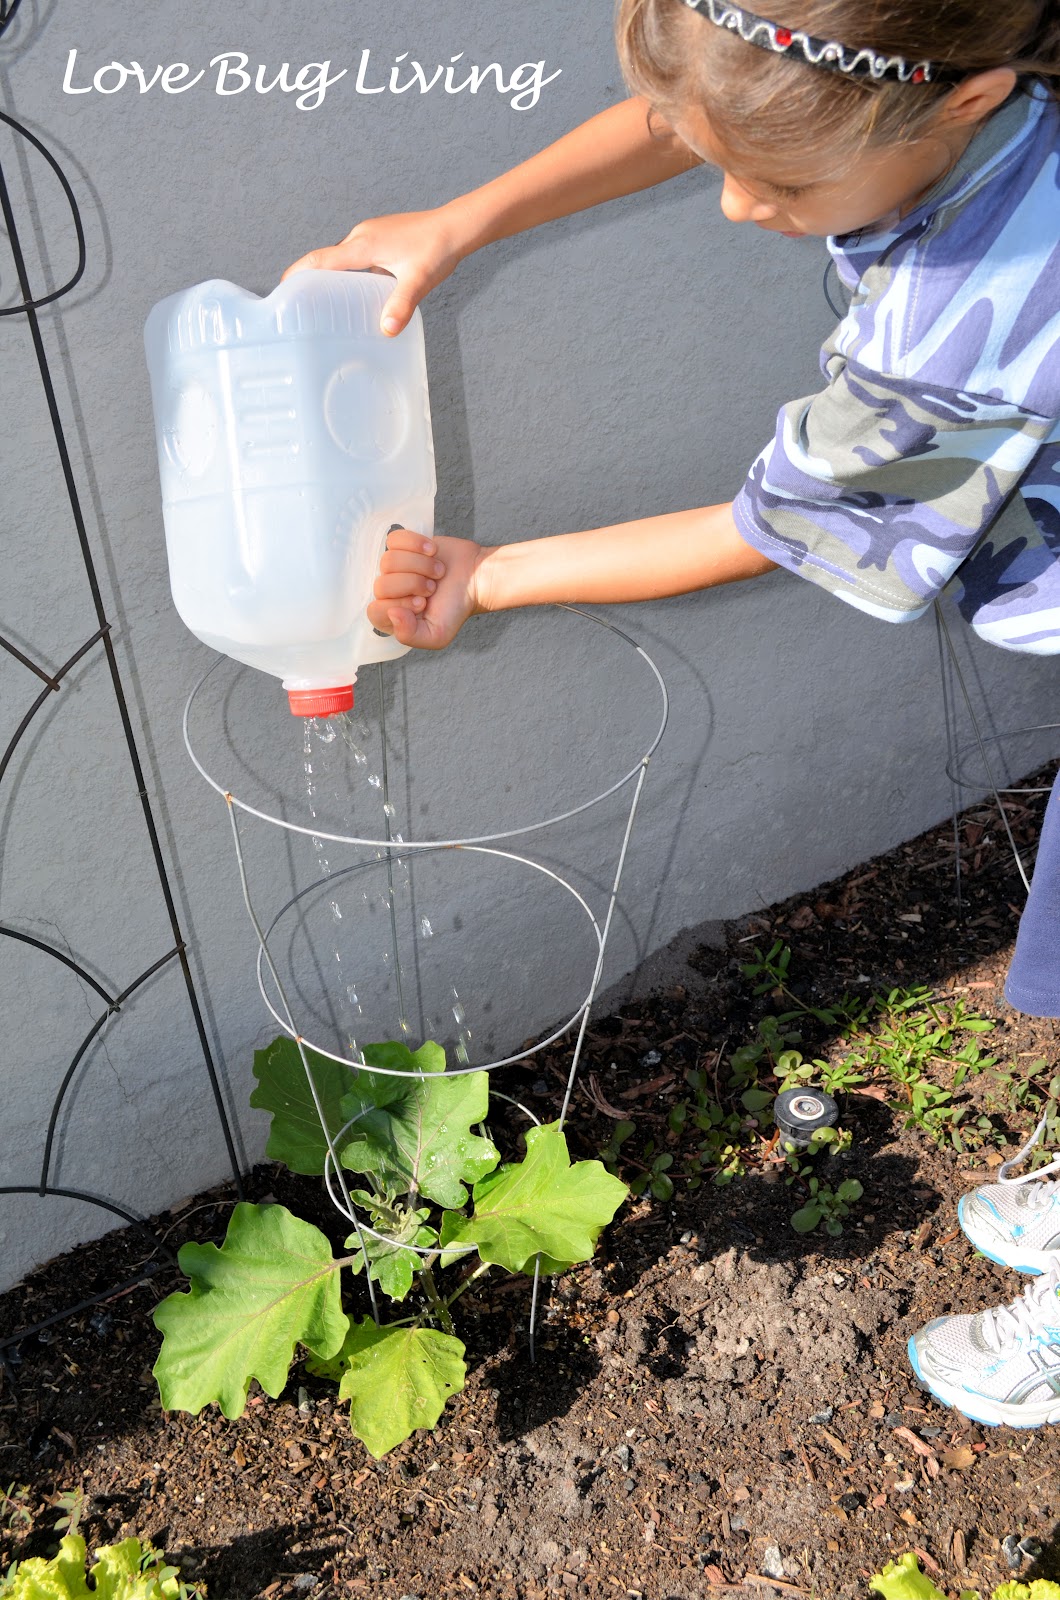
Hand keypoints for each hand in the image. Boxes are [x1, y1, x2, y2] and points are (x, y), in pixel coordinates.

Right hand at [282, 205, 470, 335]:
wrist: (456, 226)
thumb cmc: (437, 248)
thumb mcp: (419, 280)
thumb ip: (401, 304)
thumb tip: (387, 330)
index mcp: (363, 244)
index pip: (320, 259)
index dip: (298, 273)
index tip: (281, 289)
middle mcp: (362, 236)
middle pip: (328, 260)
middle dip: (312, 280)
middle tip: (302, 306)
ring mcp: (371, 235)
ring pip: (344, 259)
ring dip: (335, 278)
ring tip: (328, 304)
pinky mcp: (381, 238)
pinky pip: (358, 257)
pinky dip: (352, 274)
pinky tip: (361, 294)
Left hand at [368, 528, 487, 649]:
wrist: (475, 579)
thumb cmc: (456, 608)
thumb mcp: (437, 635)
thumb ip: (410, 635)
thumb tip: (391, 613)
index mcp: (392, 617)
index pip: (376, 611)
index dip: (400, 604)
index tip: (423, 603)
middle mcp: (389, 592)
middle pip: (381, 585)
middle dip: (413, 584)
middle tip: (432, 587)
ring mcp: (394, 567)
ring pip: (388, 560)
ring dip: (419, 565)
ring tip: (437, 571)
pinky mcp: (403, 545)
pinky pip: (394, 539)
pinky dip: (416, 543)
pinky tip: (432, 551)